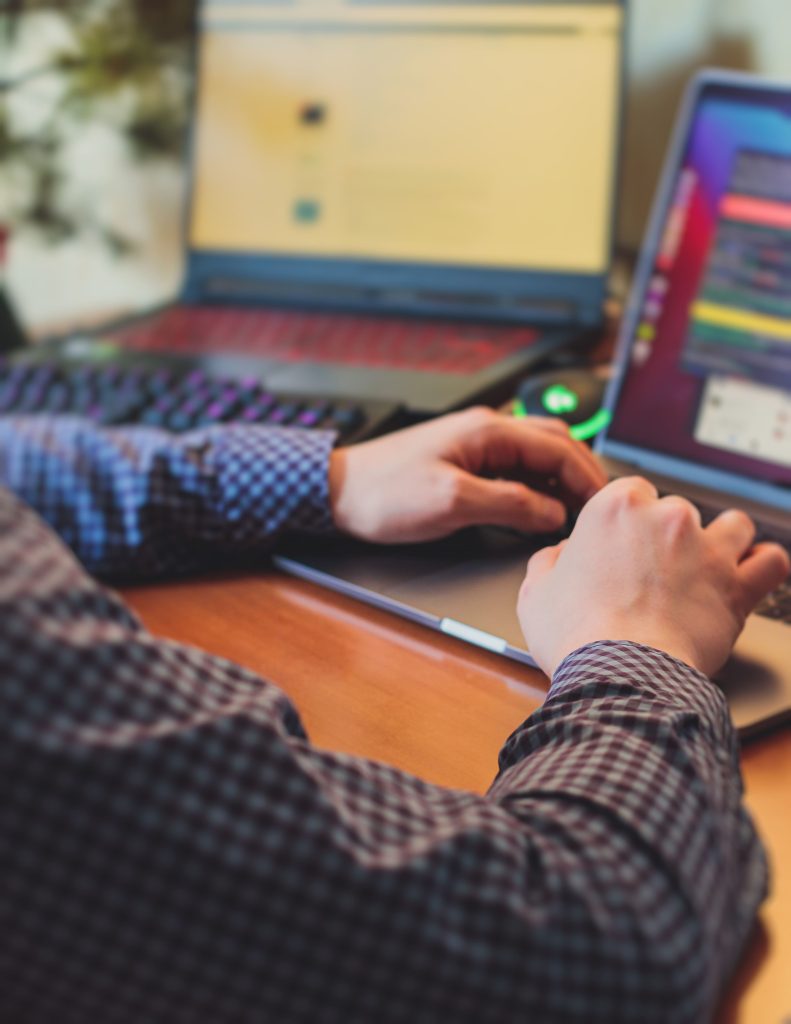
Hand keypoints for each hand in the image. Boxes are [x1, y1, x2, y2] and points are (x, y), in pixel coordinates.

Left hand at [328, 407, 606, 543]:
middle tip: (598, 507)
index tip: (601, 506)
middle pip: (554, 444)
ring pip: (535, 457)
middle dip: (581, 473)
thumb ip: (511, 505)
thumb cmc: (384, 492)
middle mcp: (486, 431)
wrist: (338, 493)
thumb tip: (554, 512)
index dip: (587, 478)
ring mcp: (475, 445)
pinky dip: (535, 488)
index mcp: (488, 430)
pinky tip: (538, 510)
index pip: (558, 447)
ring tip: (575, 513)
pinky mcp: (464, 463)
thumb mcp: (453, 503)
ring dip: (559, 481)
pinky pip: (513, 470)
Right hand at [518, 476, 790, 677]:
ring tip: (707, 565)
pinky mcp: (738, 585)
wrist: (620, 675)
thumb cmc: (578, 635)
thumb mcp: (535, 592)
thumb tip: (561, 555)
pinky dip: (763, 566)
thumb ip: (550, 561)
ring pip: (733, 524)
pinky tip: (750, 574)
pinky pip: (770, 561)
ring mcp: (708, 549)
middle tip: (653, 572)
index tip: (622, 543)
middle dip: (668, 536)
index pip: (630, 492)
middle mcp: (667, 518)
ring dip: (723, 540)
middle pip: (677, 510)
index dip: (626, 521)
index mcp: (615, 508)